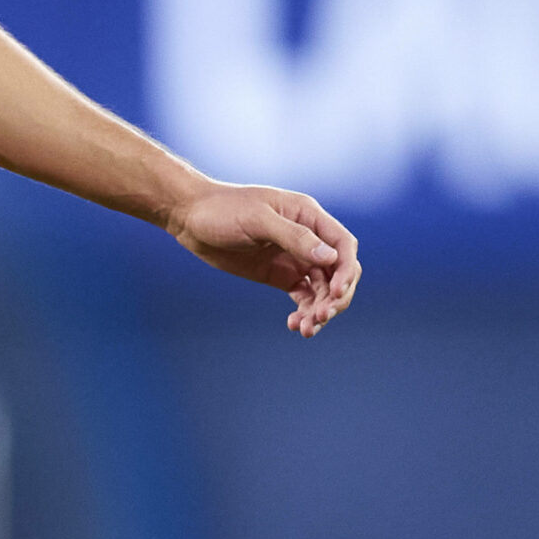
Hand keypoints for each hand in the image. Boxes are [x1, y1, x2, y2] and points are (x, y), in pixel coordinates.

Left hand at [165, 180, 360, 336]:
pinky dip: (304, 312)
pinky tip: (295, 325)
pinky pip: (303, 297)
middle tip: (320, 317)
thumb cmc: (223, 209)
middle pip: (338, 271)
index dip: (346, 271)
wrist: (191, 218)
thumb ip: (294, 237)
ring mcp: (294, 257)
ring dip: (320, 310)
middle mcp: (307, 237)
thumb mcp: (258, 220)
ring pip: (322, 289)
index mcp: (308, 216)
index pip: (343, 245)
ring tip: (306, 330)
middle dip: (335, 297)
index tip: (335, 294)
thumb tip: (330, 257)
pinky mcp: (280, 274)